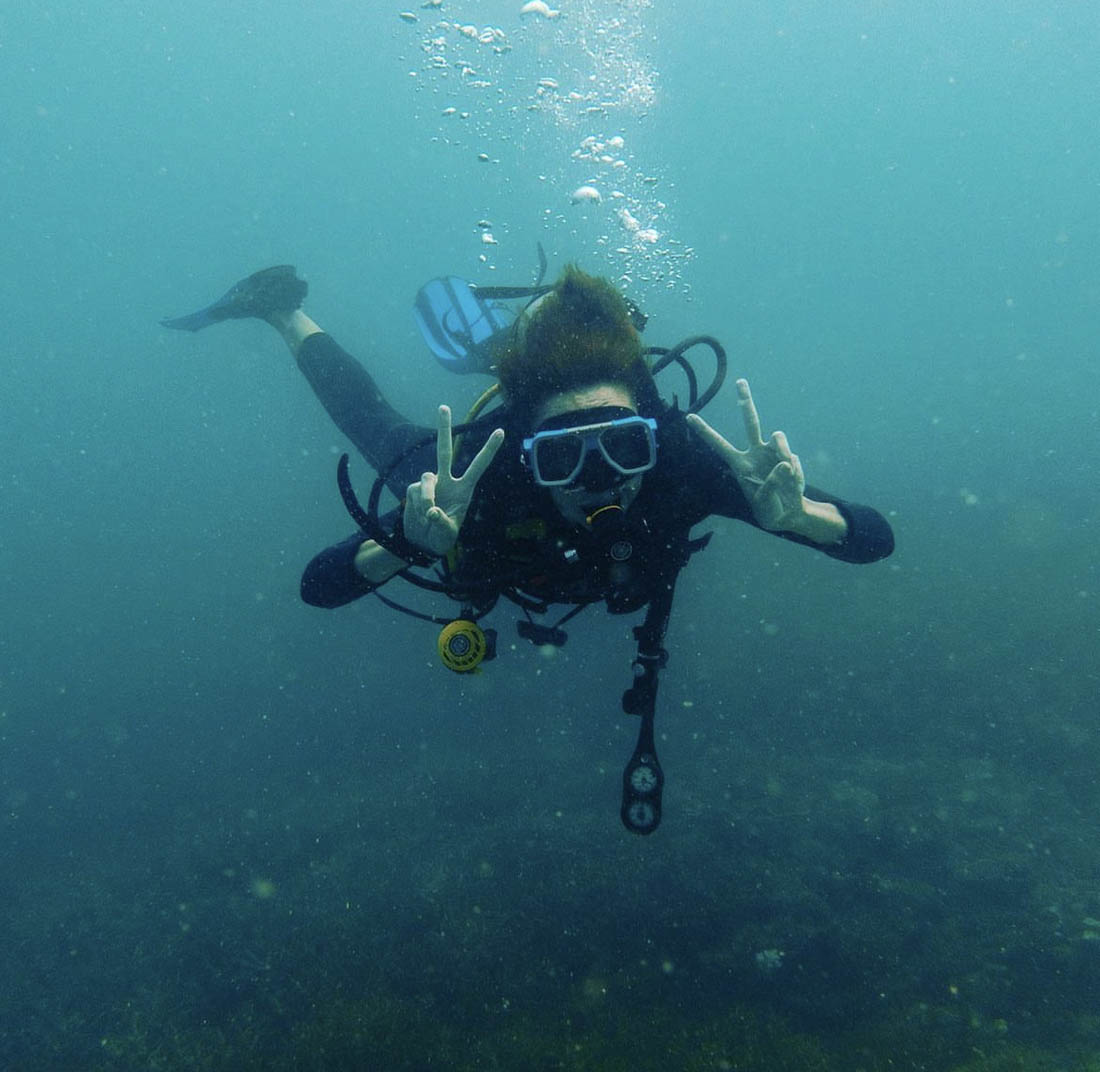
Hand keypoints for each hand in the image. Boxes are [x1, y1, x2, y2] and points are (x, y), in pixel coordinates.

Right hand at [403, 405, 504, 555]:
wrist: (421, 542)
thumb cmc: (441, 537)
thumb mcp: (447, 534)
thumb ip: (442, 522)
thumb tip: (432, 511)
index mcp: (464, 489)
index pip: (479, 465)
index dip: (489, 449)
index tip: (501, 431)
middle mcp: (446, 481)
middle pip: (445, 451)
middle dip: (443, 428)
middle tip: (443, 407)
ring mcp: (430, 483)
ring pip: (426, 480)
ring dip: (427, 499)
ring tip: (428, 516)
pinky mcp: (414, 489)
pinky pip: (415, 491)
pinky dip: (417, 506)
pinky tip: (420, 516)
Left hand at [686, 379, 807, 532]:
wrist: (789, 513)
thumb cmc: (768, 508)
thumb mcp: (764, 501)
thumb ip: (772, 482)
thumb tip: (785, 462)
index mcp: (739, 464)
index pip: (718, 444)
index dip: (704, 431)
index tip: (688, 417)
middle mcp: (754, 452)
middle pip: (751, 421)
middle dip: (745, 400)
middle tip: (739, 381)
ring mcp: (772, 452)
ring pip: (778, 436)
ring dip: (784, 451)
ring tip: (787, 473)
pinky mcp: (789, 456)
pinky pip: (792, 457)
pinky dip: (795, 472)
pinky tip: (792, 485)